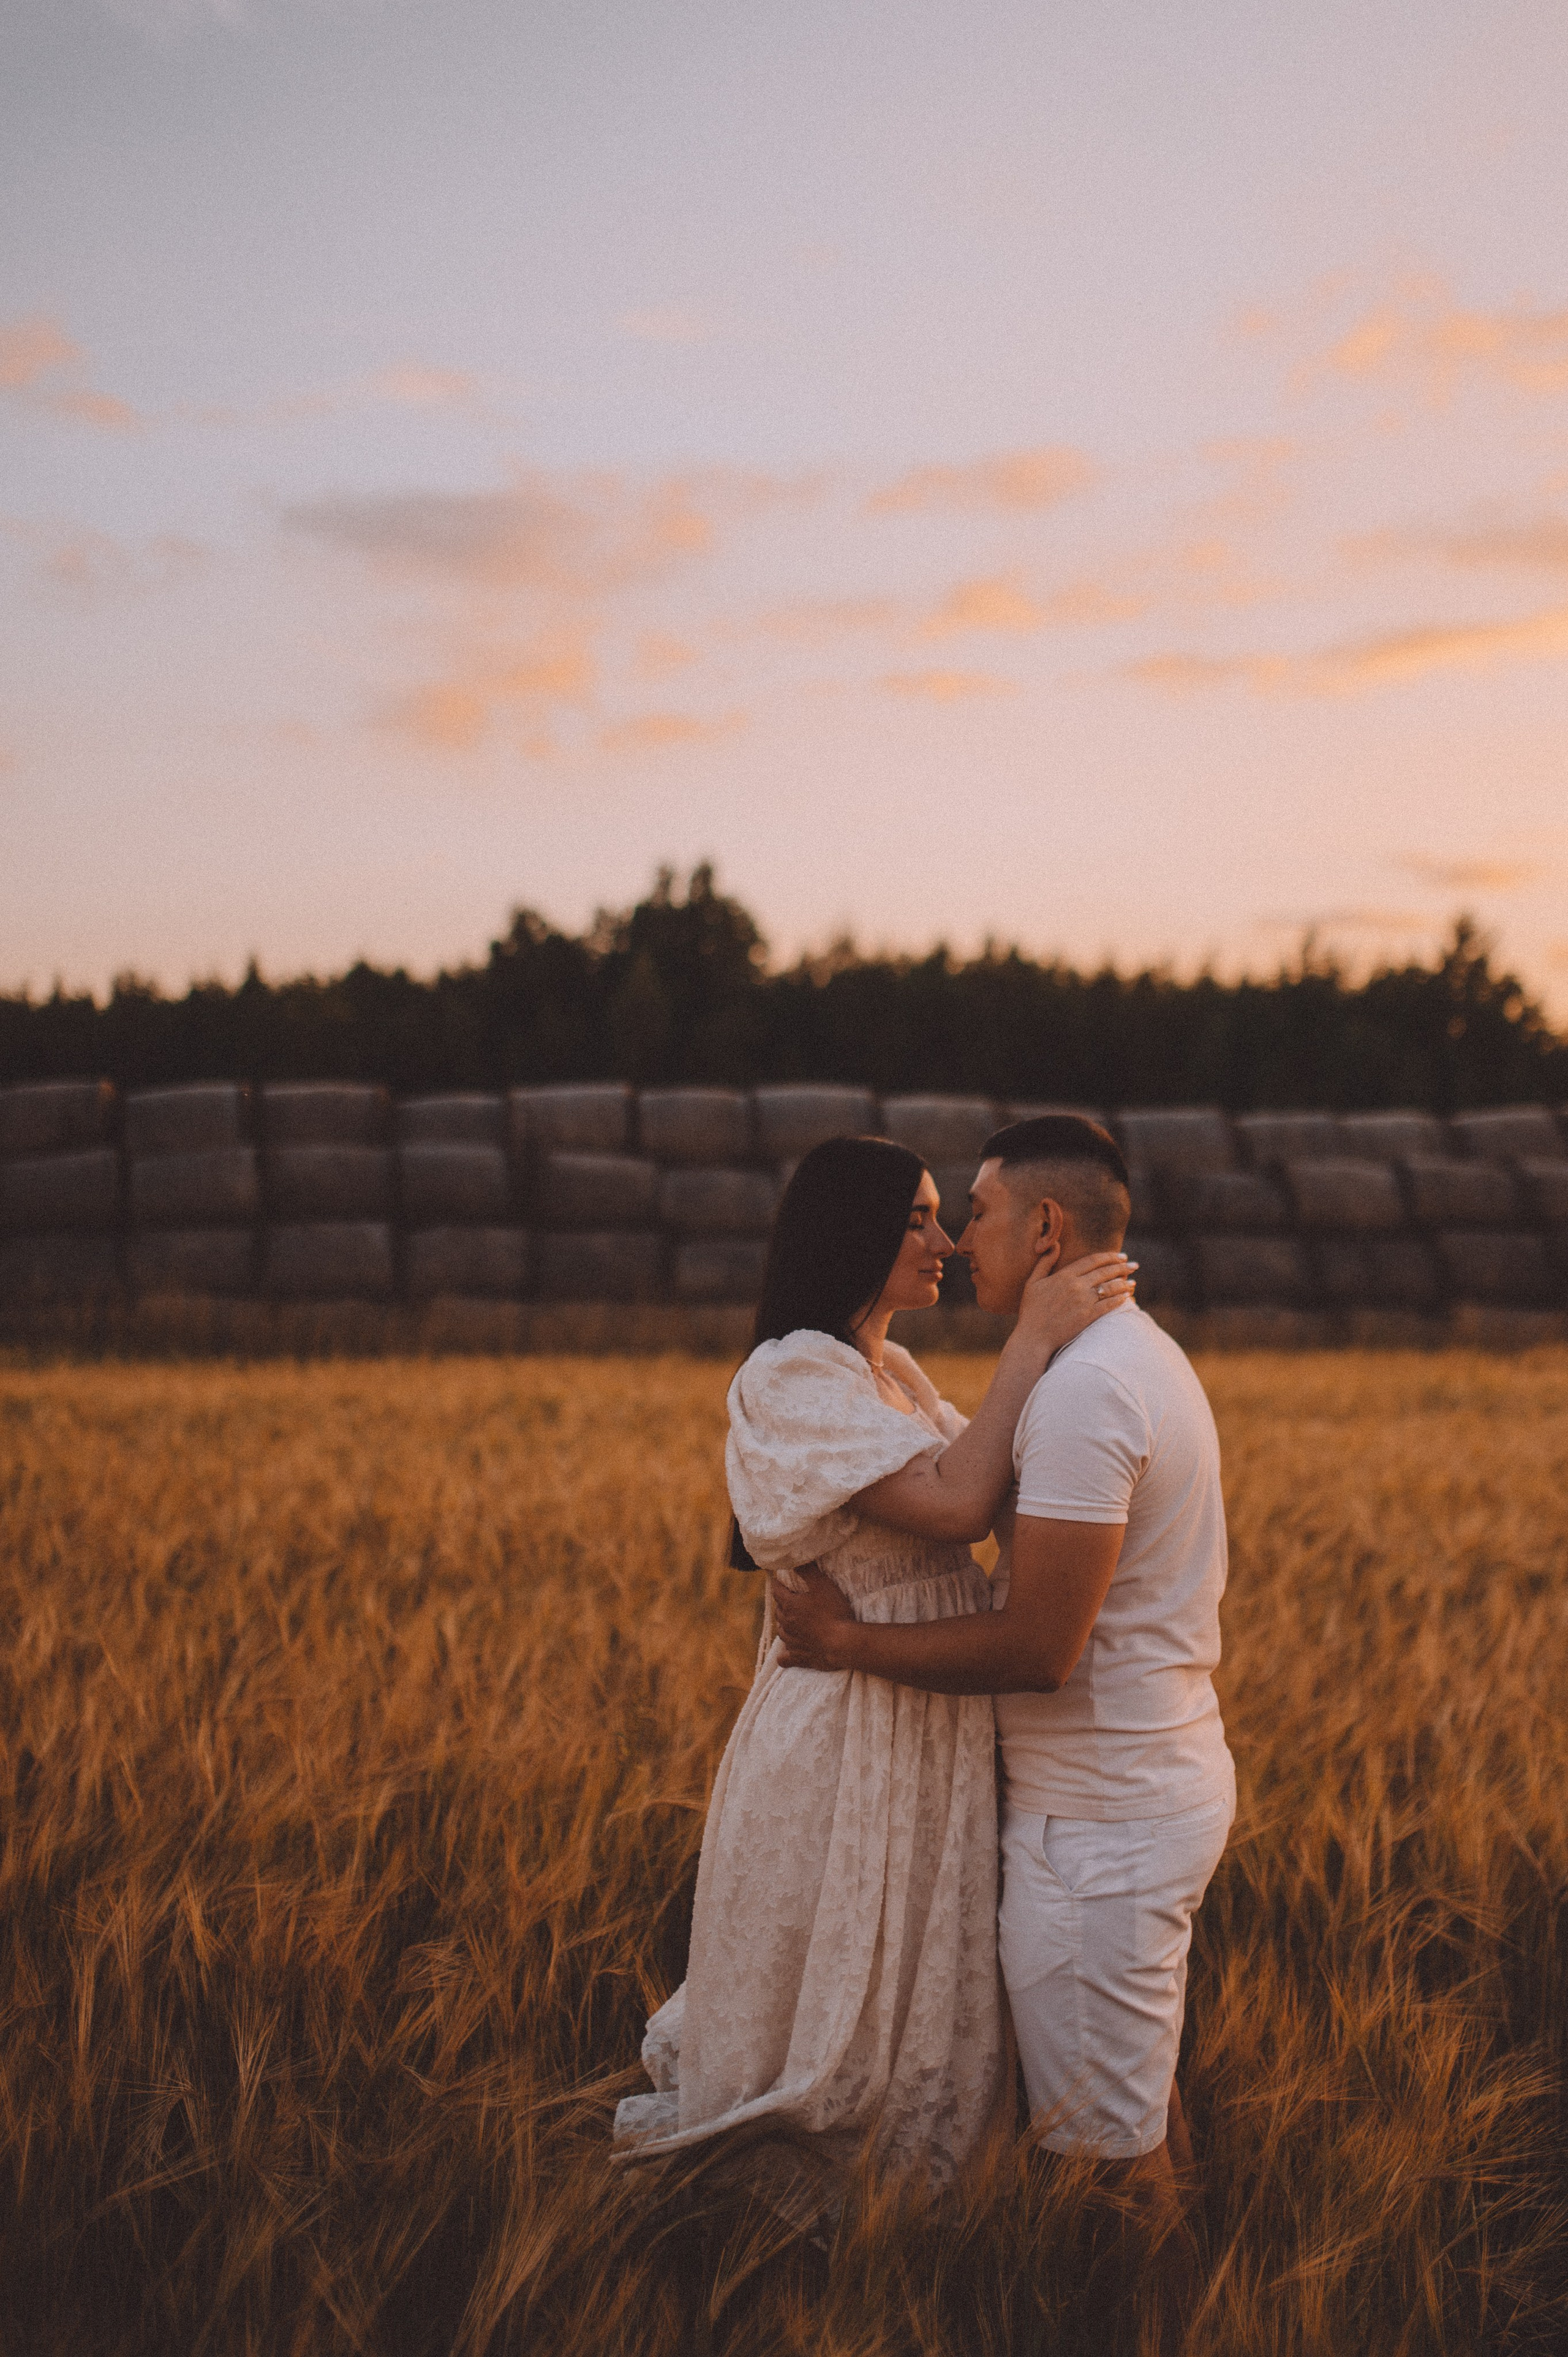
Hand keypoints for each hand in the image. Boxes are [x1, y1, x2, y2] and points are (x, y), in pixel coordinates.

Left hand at [771, 1565, 857, 1670]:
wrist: (842, 1643)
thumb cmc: (833, 1612)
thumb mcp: (822, 1585)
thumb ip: (808, 1571)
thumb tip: (793, 1561)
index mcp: (790, 1606)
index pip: (777, 1591)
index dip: (777, 1584)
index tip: (777, 1580)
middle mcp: (787, 1624)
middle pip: (779, 1611)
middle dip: (781, 1604)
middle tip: (788, 1600)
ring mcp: (792, 1642)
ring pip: (781, 1632)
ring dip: (784, 1625)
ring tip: (789, 1622)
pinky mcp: (800, 1658)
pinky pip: (785, 1658)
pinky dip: (784, 1655)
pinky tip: (785, 1653)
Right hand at [1014, 1248, 1136, 1354]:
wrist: (1033, 1337)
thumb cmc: (1031, 1310)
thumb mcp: (1033, 1282)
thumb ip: (1045, 1262)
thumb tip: (1056, 1244)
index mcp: (1064, 1276)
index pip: (1093, 1261)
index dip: (1109, 1257)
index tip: (1121, 1256)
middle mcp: (1076, 1286)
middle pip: (1105, 1272)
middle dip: (1122, 1267)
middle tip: (1134, 1265)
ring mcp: (1083, 1302)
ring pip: (1109, 1287)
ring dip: (1124, 1283)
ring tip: (1133, 1281)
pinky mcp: (1087, 1317)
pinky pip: (1108, 1305)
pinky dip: (1120, 1299)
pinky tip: (1127, 1296)